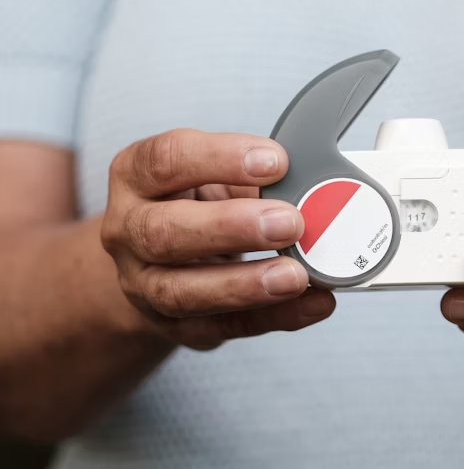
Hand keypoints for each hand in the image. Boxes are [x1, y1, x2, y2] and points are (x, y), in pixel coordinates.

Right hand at [101, 129, 333, 349]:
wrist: (157, 261)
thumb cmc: (195, 203)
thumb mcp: (213, 175)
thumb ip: (253, 178)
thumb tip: (310, 187)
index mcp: (136, 176)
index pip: (165, 160)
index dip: (221, 158)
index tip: (276, 162)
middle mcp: (128, 230)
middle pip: (164, 231)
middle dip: (231, 227)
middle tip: (290, 222)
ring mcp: (143, 284)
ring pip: (181, 292)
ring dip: (245, 285)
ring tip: (296, 276)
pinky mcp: (173, 326)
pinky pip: (222, 326)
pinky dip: (274, 316)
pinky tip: (313, 303)